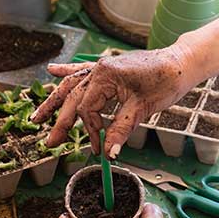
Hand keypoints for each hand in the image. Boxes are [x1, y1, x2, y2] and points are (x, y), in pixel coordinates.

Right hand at [31, 46, 198, 157]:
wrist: (181, 64)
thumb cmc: (165, 82)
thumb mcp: (142, 109)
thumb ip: (122, 130)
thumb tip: (109, 153)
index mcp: (105, 76)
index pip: (87, 109)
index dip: (91, 130)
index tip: (99, 146)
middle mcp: (99, 69)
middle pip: (73, 99)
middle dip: (61, 122)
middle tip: (51, 143)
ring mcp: (102, 67)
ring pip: (72, 86)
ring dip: (55, 100)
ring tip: (37, 117)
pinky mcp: (109, 68)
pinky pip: (83, 70)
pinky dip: (67, 71)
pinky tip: (52, 70)